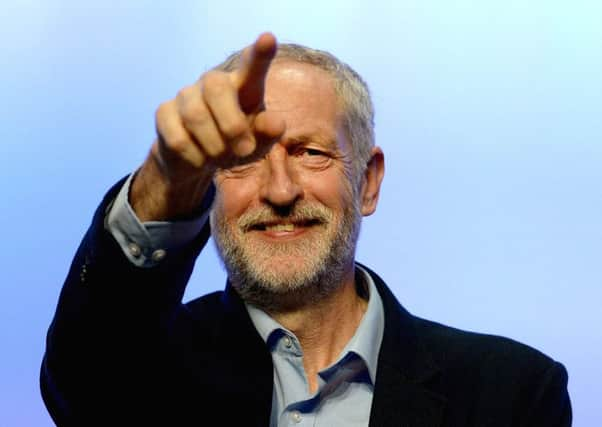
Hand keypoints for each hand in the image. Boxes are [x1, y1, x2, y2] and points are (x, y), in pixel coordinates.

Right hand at [130, 32, 284, 220]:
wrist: (198, 161)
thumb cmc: (235, 145)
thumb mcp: (258, 144)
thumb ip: (268, 134)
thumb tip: (274, 124)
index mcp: (243, 85)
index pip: (252, 64)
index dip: (260, 53)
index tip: (268, 39)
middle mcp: (213, 83)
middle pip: (216, 87)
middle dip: (232, 125)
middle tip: (244, 150)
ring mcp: (186, 95)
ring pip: (195, 116)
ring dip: (214, 147)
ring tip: (220, 157)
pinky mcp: (164, 113)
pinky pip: (178, 138)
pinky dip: (195, 158)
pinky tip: (200, 160)